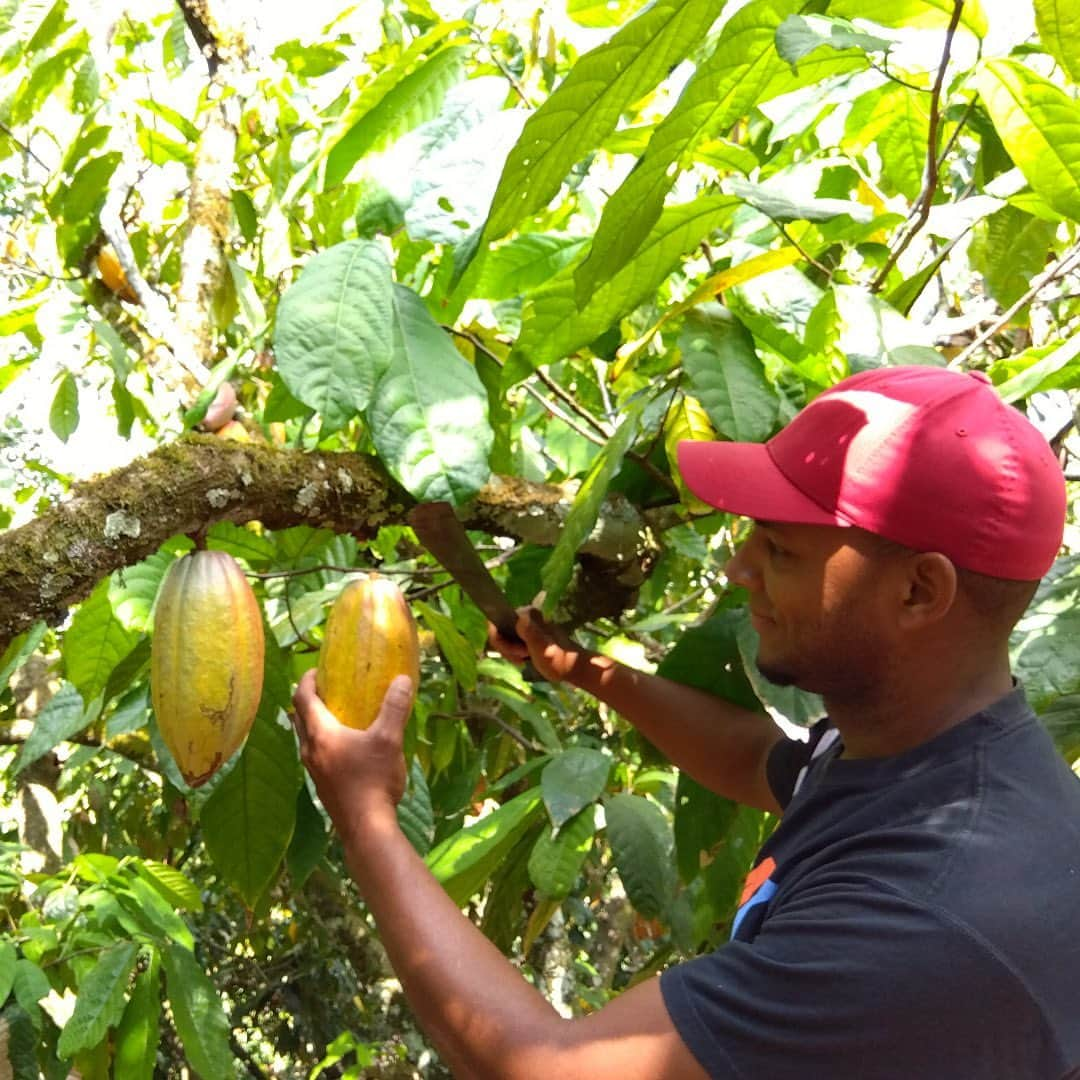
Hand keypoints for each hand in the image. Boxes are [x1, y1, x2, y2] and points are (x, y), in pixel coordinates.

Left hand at [291, 668, 414, 831]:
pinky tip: (347, 746)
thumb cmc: (373, 779)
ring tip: (338, 714)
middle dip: (309, 699)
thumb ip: (395, 707)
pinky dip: (323, 740)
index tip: (318, 669)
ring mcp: (313, 770)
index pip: (302, 698)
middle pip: (299, 717)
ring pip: (305, 737)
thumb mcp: (389, 739)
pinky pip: (315, 753)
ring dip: (315, 721)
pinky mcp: (321, 784)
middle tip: (329, 688)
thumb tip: (403, 679)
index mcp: (320, 734)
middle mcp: (310, 750)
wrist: (366, 827)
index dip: (308, 680)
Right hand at [487, 606, 590, 683]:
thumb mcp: (543, 648)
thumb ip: (531, 634)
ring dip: (510, 652)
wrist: (571, 667)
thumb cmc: (559, 660)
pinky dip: (513, 653)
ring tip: (524, 660)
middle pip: (499, 631)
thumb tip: (520, 619)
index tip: (520, 653)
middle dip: (507, 648)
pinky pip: (509, 643)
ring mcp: (524, 624)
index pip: (497, 621)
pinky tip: (524, 660)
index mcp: (527, 613)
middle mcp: (524, 615)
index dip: (502, 640)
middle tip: (523, 658)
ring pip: (504, 638)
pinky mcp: (525, 634)